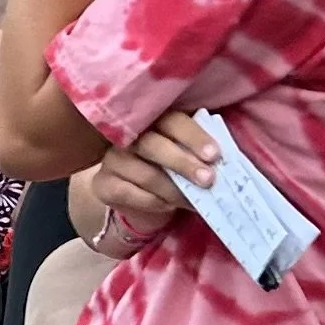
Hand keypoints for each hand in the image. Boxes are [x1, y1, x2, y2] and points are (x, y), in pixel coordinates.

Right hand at [96, 108, 218, 237]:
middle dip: (184, 163)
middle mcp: (127, 135)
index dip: (193, 136)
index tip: (214, 154)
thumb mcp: (185, 157)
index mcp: (153, 119)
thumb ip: (198, 153)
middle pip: (154, 145)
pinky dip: (154, 201)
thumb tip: (222, 162)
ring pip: (145, 174)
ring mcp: (112, 159)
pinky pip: (131, 193)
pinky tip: (168, 205)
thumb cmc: (170, 171)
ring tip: (193, 200)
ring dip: (173, 189)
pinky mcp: (103, 184)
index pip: (172, 121)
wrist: (140, 199)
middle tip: (208, 179)